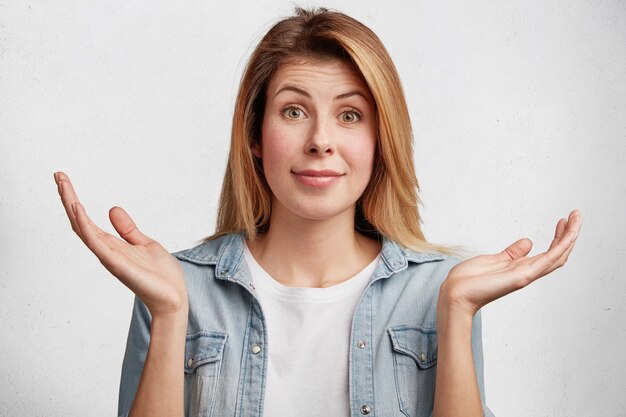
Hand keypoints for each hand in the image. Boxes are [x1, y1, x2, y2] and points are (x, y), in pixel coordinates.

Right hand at [54, 172, 186, 317]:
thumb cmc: (160, 275)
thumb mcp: (145, 243)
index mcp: (112, 245)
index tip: (63, 179)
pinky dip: (85, 226)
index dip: (74, 200)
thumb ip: (128, 229)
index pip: (86, 220)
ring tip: (63, 184)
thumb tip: (112, 209)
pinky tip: (77, 208)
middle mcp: (106, 250)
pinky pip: (96, 243)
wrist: (174, 297)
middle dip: (67, 198)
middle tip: (57, 175)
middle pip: (79, 221)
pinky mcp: (117, 264)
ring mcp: (109, 257)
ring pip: (83, 229)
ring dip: (72, 205)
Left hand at [439, 209, 581, 316]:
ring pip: (558, 256)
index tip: (562, 221)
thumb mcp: (493, 260)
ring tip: (577, 218)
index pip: (548, 253)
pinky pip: (548, 260)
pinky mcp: (522, 276)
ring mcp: (526, 275)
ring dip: (570, 237)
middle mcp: (527, 272)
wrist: (455, 293)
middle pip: (558, 254)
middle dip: (569, 235)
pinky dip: (561, 246)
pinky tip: (569, 233)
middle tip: (576, 215)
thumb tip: (528, 242)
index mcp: (520, 267)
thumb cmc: (469, 280)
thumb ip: (512, 252)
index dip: (558, 238)